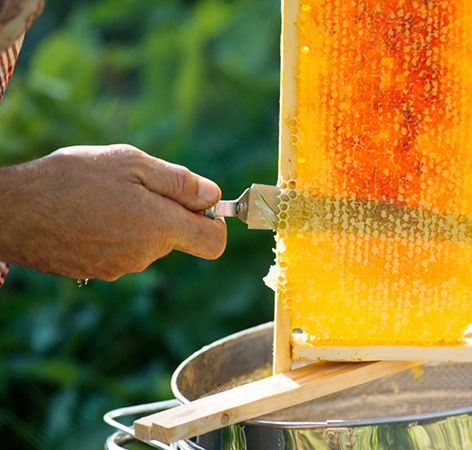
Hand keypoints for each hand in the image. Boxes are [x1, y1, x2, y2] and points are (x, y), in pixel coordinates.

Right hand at [0, 144, 226, 280]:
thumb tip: (213, 196)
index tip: (200, 204)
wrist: (13, 212)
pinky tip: (91, 214)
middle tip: (136, 186)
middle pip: (178, 237)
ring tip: (106, 198)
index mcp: (161, 227)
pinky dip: (118, 232)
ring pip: (149, 242)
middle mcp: (146, 255)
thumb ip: (178, 182)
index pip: (214, 242)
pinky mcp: (99, 271)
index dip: (215, 222)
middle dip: (168, 212)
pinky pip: (123, 251)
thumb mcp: (131, 163)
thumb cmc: (72, 179)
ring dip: (140, 220)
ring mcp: (121, 267)